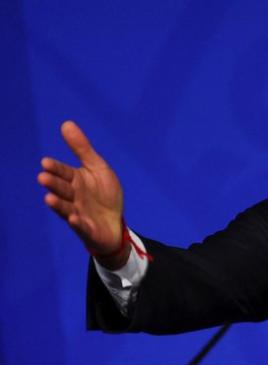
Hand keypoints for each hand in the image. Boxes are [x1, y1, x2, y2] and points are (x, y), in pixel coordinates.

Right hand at [38, 121, 127, 267]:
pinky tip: (74, 218)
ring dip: (58, 204)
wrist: (115, 223)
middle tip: (43, 178)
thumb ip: (82, 149)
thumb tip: (66, 123)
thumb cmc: (104, 194)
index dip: (55, 168)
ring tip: (48, 198)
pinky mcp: (87, 229)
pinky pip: (82, 227)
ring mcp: (79, 214)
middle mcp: (74, 197)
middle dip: (54, 184)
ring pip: (66, 208)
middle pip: (63, 189)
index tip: (45, 163)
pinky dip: (78, 223)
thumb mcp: (97, 168)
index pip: (63, 172)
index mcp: (75, 181)